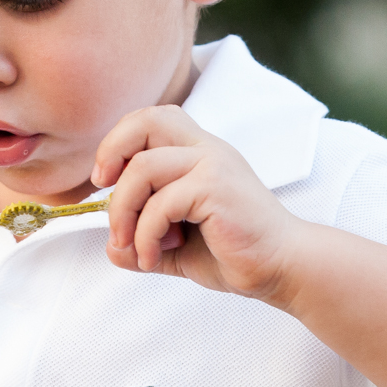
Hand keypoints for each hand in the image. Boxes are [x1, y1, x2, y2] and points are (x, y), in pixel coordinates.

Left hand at [91, 104, 301, 301]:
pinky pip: (161, 203)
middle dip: (111, 152)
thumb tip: (112, 248)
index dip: (119, 142)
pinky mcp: (217, 188)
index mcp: (200, 153)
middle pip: (147, 120)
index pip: (152, 119)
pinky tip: (153, 258)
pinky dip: (145, 235)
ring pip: (143, 167)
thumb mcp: (176, 246)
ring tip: (130, 246)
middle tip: (104, 191)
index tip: (106, 181)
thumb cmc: (235, 253)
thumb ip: (143, 242)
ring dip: (122, 211)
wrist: (283, 267)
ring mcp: (214, 165)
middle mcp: (208, 149)